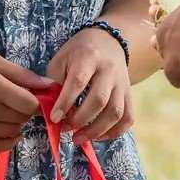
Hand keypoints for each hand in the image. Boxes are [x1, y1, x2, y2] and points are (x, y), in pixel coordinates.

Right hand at [0, 47, 51, 152]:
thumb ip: (22, 75)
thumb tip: (50, 85)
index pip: (30, 105)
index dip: (36, 102)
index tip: (33, 96)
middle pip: (21, 118)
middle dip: (25, 111)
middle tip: (17, 100)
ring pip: (11, 132)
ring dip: (16, 124)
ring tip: (8, 111)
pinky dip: (7, 143)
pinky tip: (11, 134)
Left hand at [47, 29, 133, 143]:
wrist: (108, 41)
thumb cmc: (78, 53)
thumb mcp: (61, 60)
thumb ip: (54, 83)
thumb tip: (50, 111)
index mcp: (88, 57)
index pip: (78, 81)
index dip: (65, 102)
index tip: (54, 118)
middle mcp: (109, 70)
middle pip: (99, 100)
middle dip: (80, 120)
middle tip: (66, 128)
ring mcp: (122, 83)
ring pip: (115, 112)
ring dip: (96, 130)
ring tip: (79, 138)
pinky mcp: (129, 94)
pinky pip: (128, 117)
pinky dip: (115, 132)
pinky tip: (98, 136)